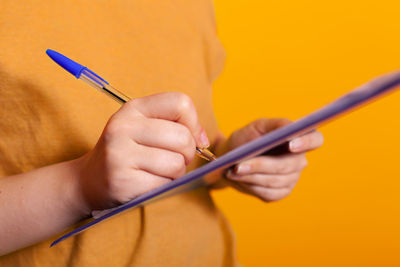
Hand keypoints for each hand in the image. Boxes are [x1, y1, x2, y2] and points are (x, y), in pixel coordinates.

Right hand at [76, 92, 208, 212]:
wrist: (89, 180)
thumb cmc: (126, 152)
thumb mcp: (144, 128)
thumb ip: (176, 125)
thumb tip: (204, 140)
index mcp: (134, 109)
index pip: (180, 103)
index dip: (194, 123)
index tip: (190, 138)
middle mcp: (123, 127)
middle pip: (183, 137)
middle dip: (187, 153)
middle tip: (174, 159)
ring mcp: (120, 154)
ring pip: (176, 163)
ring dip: (176, 172)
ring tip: (159, 171)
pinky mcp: (122, 181)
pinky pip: (164, 184)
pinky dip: (164, 186)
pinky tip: (149, 182)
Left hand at [224, 118, 322, 201]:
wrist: (230, 160)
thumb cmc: (245, 139)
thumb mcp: (256, 126)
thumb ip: (275, 124)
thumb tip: (289, 127)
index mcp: (298, 139)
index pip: (315, 140)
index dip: (307, 142)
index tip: (291, 144)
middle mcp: (299, 160)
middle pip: (289, 165)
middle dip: (261, 165)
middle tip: (239, 165)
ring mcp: (291, 178)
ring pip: (275, 181)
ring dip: (251, 176)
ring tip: (232, 170)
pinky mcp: (280, 192)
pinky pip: (269, 193)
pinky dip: (251, 186)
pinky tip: (238, 178)